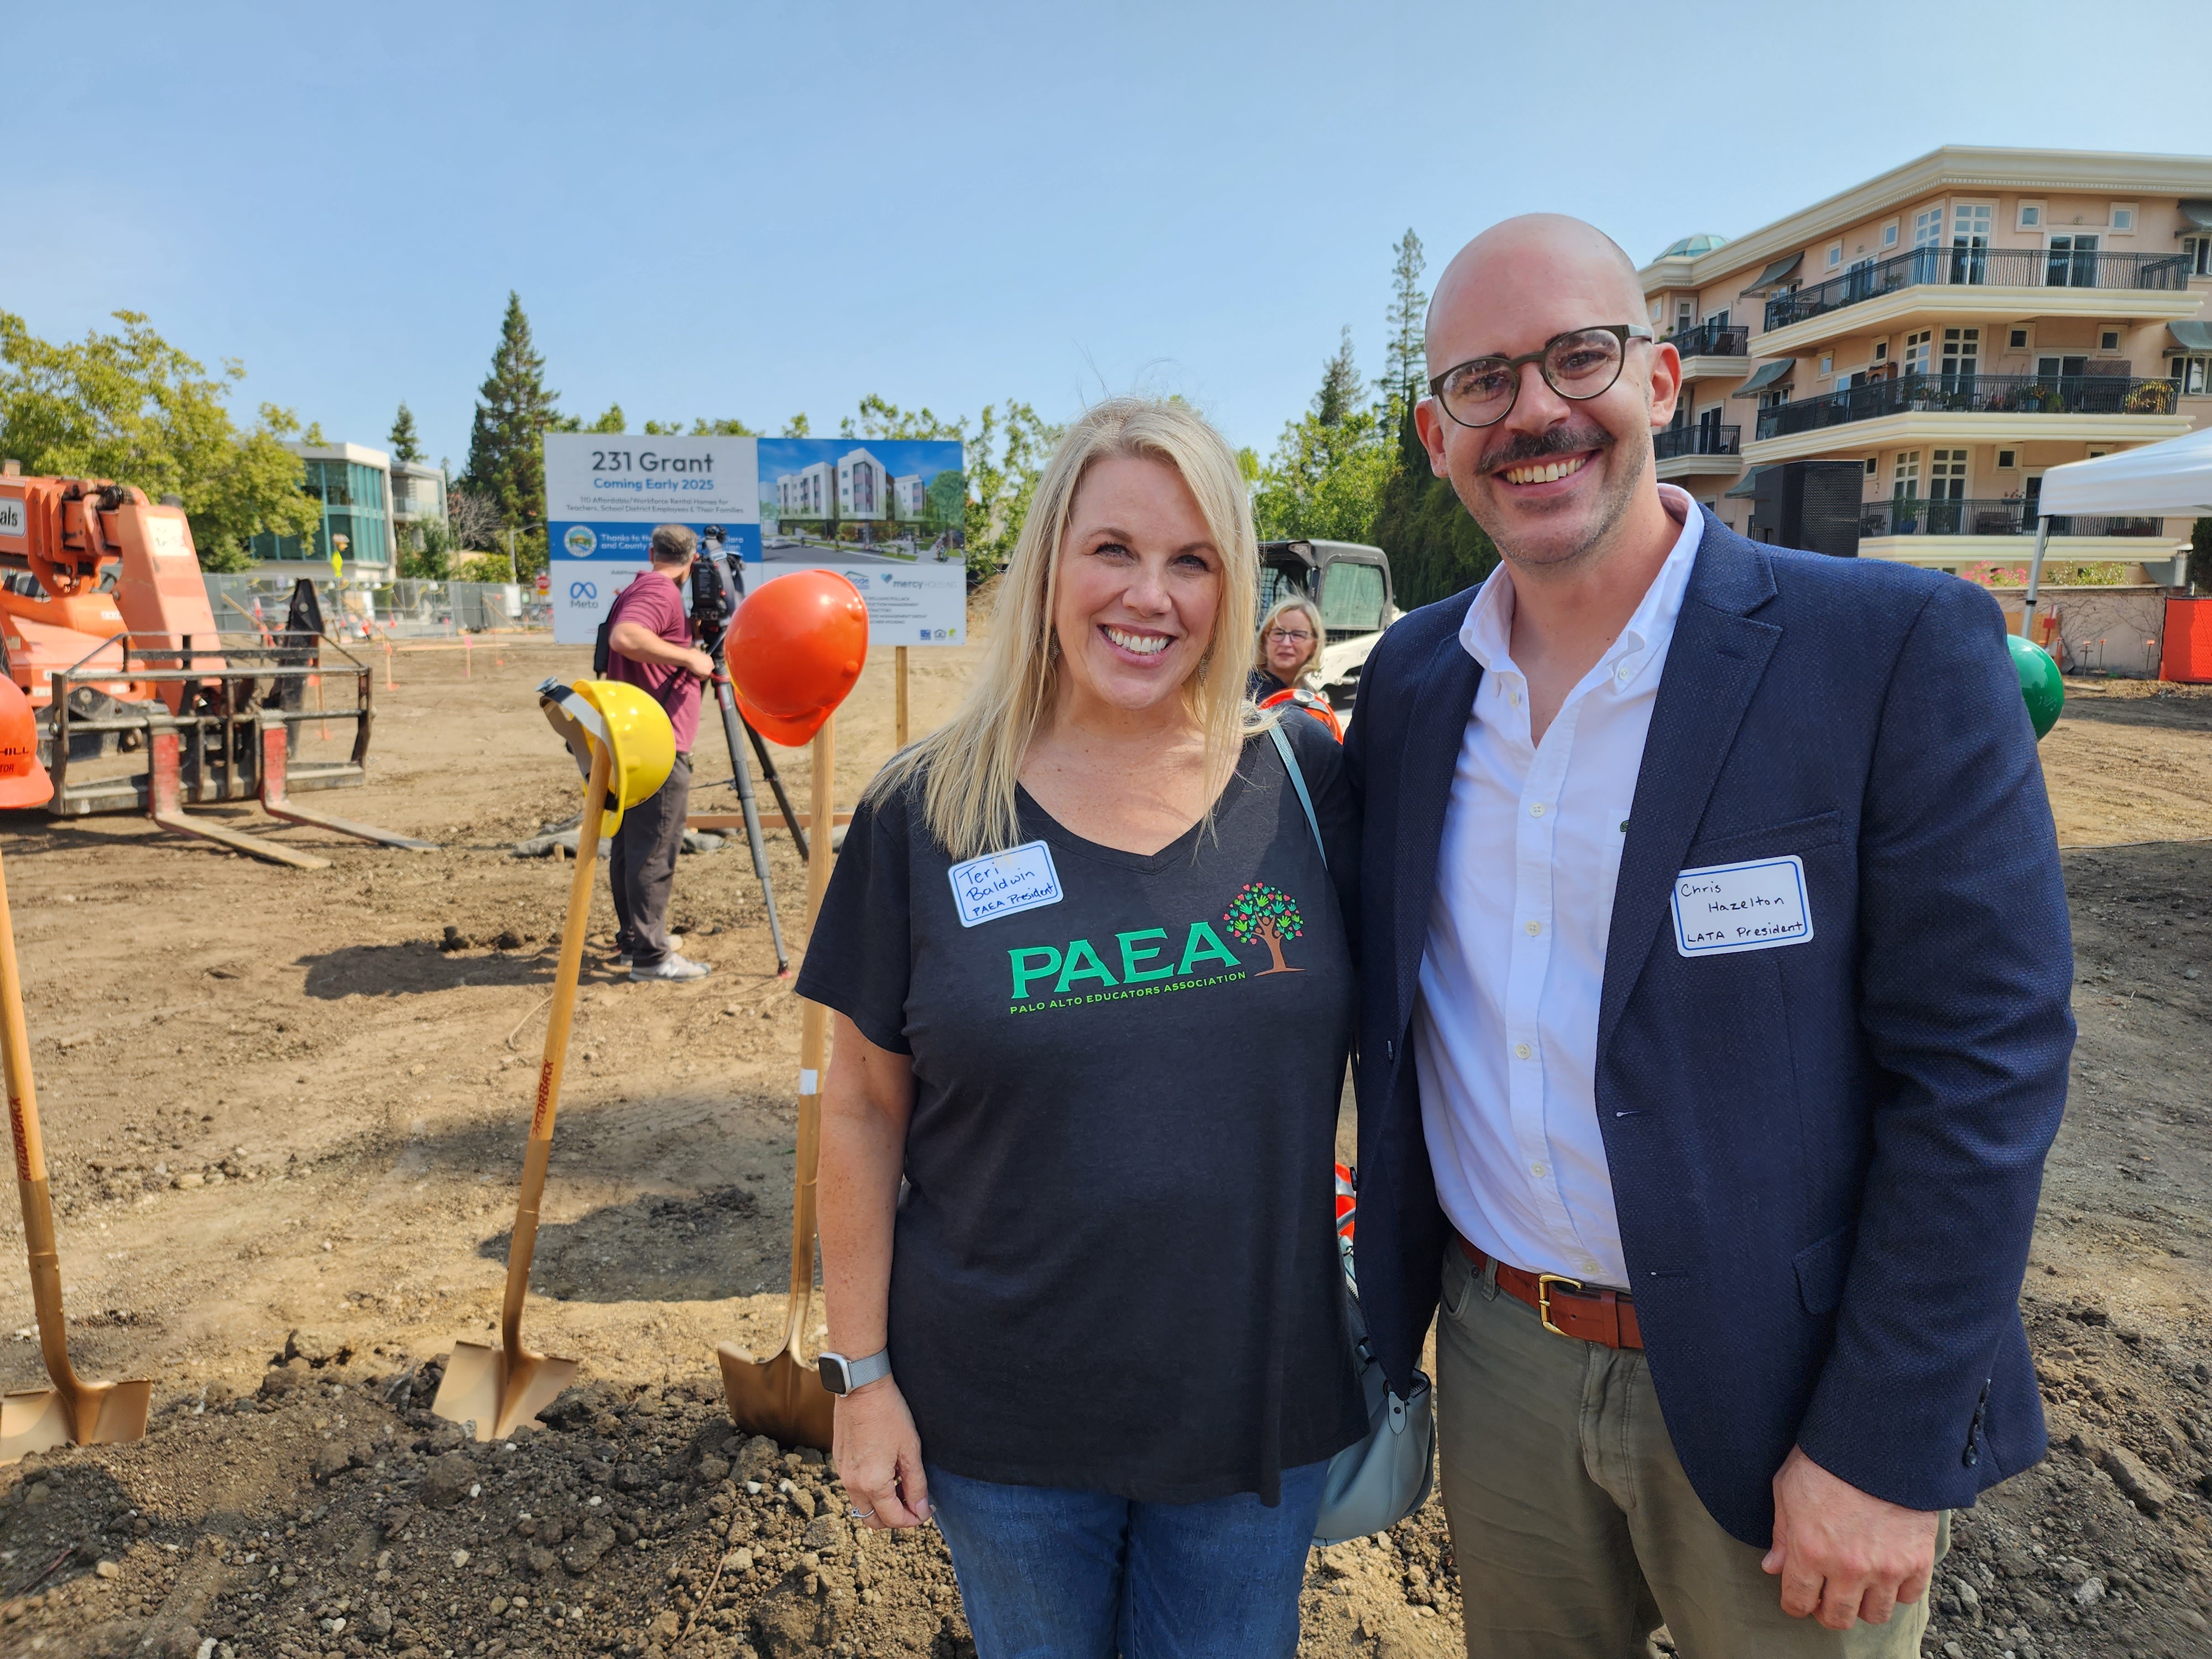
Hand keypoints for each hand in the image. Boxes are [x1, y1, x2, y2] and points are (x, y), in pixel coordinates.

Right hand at [685, 648, 715, 679]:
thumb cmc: (690, 654)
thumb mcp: (696, 654)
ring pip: (706, 675)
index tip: (698, 669)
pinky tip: (693, 674)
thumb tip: (696, 657)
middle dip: (703, 672)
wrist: (690, 657)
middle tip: (696, 672)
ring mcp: (710, 668)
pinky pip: (703, 678)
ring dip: (699, 675)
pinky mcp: (707, 673)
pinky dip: (698, 678)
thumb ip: (699, 657)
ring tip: (693, 673)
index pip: (709, 666)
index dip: (704, 668)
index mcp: (709, 658)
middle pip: (709, 670)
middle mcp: (711, 663)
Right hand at [832, 1377, 930, 1530]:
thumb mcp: (910, 1450)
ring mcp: (842, 1472)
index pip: (893, 1519)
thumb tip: (920, 1511)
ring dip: (881, 1504)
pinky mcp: (839, 1461)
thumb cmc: (889, 1414)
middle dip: (894, 1518)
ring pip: (862, 1505)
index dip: (913, 1520)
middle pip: (873, 1520)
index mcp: (872, 1483)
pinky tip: (886, 1470)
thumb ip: (916, 1485)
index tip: (926, 1511)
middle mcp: (852, 1483)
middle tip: (913, 1503)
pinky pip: (854, 1488)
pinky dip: (870, 1490)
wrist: (861, 1386)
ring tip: (901, 1484)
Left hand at [1763, 1445, 1938, 1628]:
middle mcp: (1848, 1568)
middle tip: (1828, 1592)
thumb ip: (1781, 1534)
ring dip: (1864, 1603)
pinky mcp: (1917, 1560)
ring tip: (1859, 1583)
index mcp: (1810, 1551)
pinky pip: (1909, 1597)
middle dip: (1828, 1610)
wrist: (1878, 1440)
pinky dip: (1898, 1589)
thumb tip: (1772, 1568)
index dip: (1795, 1603)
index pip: (1798, 1602)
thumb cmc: (1825, 1459)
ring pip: (1875, 1614)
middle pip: (1838, 1618)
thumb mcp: (1787, 1488)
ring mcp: (1886, 1567)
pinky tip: (1887, 1569)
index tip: (1799, 1596)